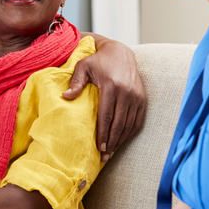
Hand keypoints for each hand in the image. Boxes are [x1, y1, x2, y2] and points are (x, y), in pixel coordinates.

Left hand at [65, 38, 145, 156]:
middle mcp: (126, 92)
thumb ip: (75, 82)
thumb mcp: (83, 66)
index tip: (99, 147)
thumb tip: (65, 97)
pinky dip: (130, 132)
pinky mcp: (143, 98)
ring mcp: (136, 96)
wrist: (120, 53)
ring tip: (112, 152)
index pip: (106, 115)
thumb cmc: (98, 61)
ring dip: (121, 140)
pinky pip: (138, 120)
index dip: (103, 133)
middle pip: (119, 123)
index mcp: (111, 86)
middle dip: (112, 141)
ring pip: (129, 124)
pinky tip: (122, 140)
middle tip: (104, 156)